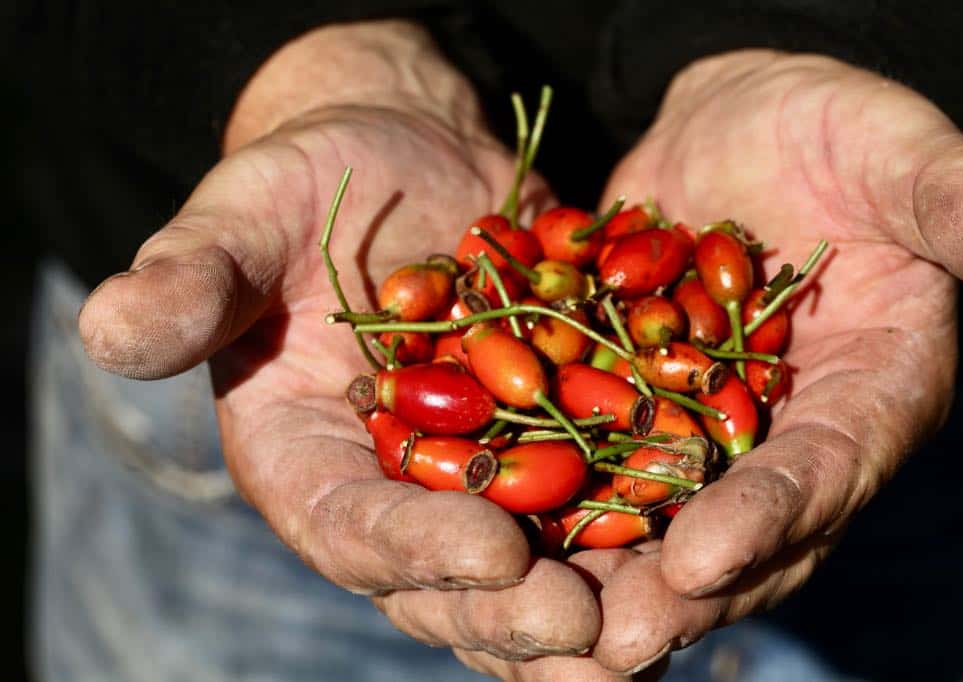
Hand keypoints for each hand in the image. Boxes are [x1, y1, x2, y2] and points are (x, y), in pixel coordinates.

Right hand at [78, 21, 602, 671]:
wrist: (405, 160)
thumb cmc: (309, 181)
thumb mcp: (245, 216)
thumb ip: (192, 277)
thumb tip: (110, 327)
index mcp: (306, 461)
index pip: (349, 529)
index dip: (412, 550)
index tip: (490, 552)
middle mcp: (390, 492)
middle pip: (448, 578)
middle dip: (516, 610)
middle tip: (593, 627)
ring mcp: (473, 478)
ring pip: (531, 567)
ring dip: (592, 601)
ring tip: (662, 620)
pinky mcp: (544, 444)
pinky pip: (595, 503)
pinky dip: (641, 532)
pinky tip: (701, 550)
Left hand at [587, 50, 962, 670]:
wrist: (735, 132)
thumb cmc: (828, 129)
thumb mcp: (891, 150)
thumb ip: (951, 196)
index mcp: (869, 391)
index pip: (827, 466)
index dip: (771, 515)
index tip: (702, 557)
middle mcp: (787, 434)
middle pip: (740, 529)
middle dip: (677, 587)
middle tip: (611, 637)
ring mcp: (705, 431)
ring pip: (658, 521)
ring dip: (601, 573)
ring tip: (540, 619)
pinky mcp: (636, 407)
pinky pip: (594, 465)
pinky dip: (548, 501)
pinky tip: (491, 535)